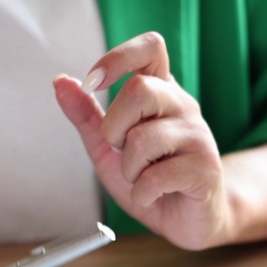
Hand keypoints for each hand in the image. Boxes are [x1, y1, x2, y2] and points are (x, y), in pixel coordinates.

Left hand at [54, 32, 230, 249]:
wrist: (187, 218)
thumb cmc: (152, 178)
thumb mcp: (108, 147)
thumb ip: (86, 116)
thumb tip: (61, 82)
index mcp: (160, 92)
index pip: (151, 47)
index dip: (118, 58)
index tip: (94, 84)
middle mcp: (182, 106)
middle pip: (140, 89)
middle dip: (114, 127)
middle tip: (121, 149)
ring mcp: (198, 135)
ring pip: (143, 139)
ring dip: (128, 170)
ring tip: (140, 179)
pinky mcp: (205, 168)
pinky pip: (157, 177)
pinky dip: (142, 194)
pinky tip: (151, 196)